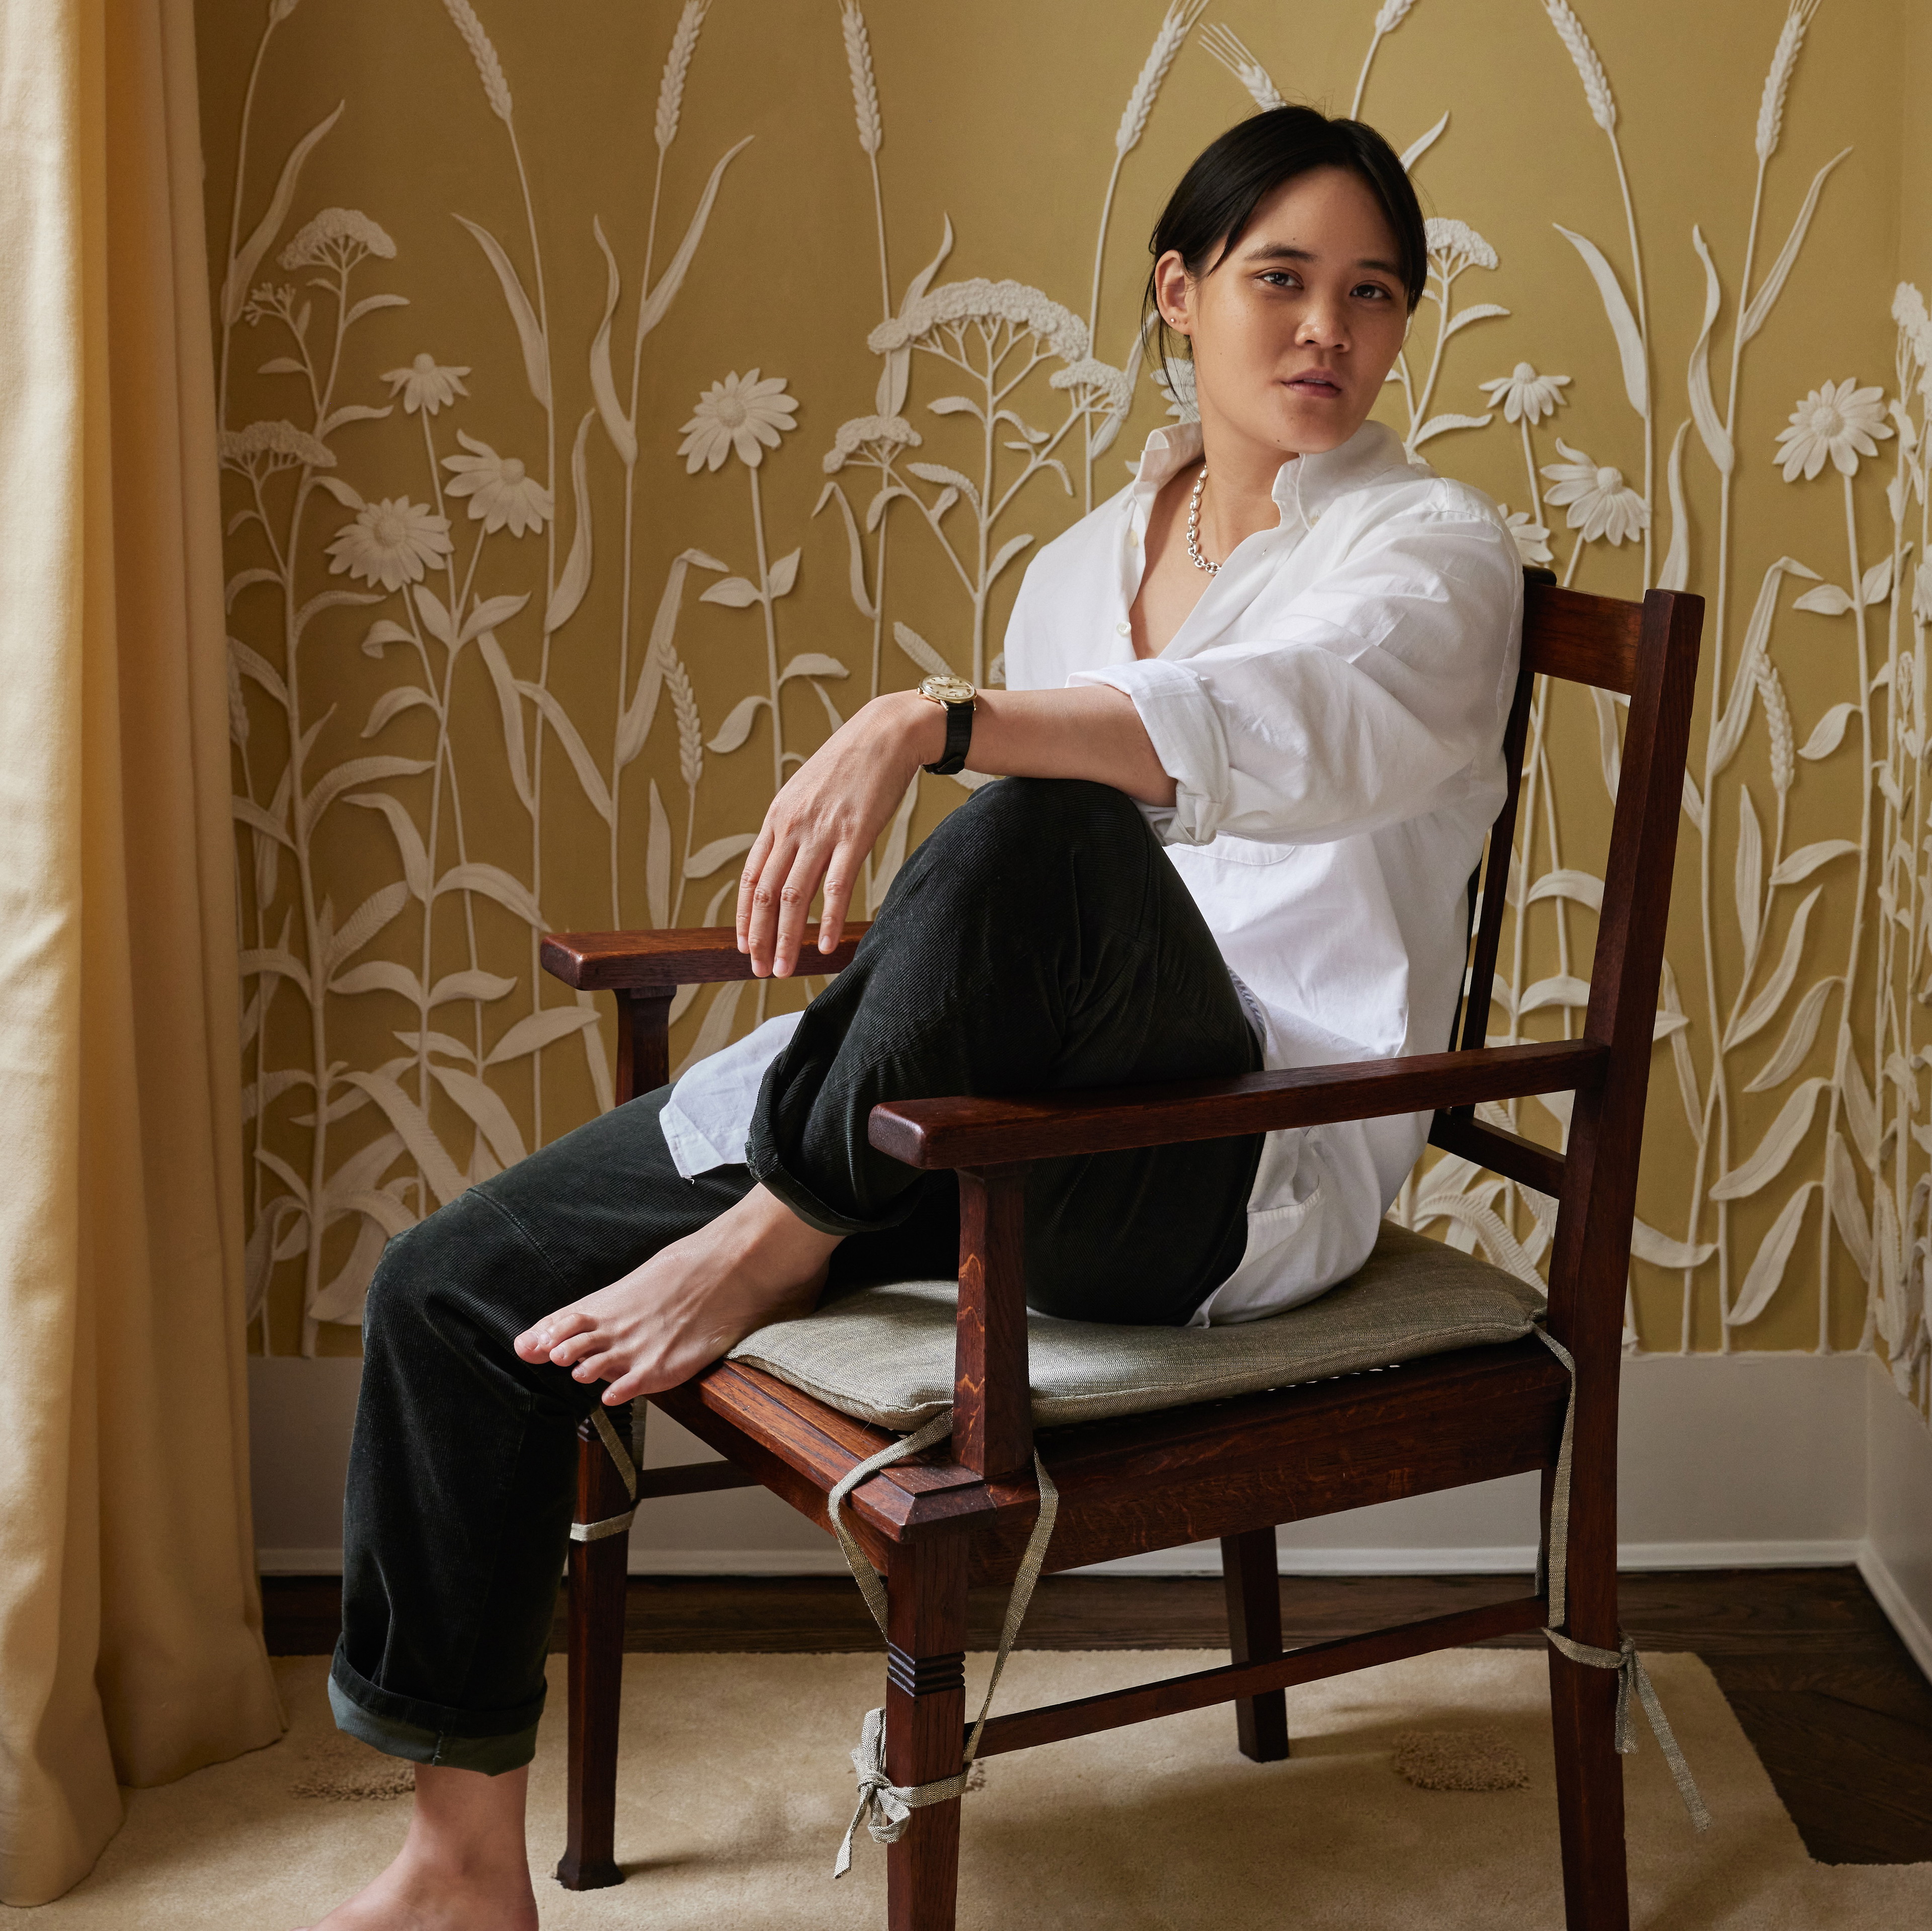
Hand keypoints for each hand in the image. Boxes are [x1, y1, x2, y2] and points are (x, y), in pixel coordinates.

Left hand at [736, 693, 939, 976]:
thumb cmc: (851, 764)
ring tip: (784, 969)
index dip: (744, 917)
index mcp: (778, 817)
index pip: (751, 878)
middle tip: (760, 970)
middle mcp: (792, 826)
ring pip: (793, 897)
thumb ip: (794, 824)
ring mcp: (822, 831)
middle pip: (765, 894)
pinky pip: (835, 887)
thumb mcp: (808, 791)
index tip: (744, 946)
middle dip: (759, 938)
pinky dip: (826, 920)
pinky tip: (824, 946)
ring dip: (786, 939)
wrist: (886, 733)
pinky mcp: (855, 835)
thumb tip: (786, 858)